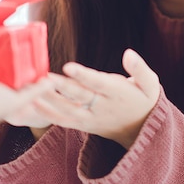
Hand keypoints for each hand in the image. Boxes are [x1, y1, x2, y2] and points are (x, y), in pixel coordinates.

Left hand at [33, 49, 160, 148]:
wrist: (141, 131)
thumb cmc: (144, 100)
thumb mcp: (150, 84)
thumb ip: (140, 68)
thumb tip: (129, 53)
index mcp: (118, 93)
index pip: (99, 83)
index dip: (84, 76)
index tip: (69, 67)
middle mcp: (103, 107)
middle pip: (80, 96)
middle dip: (61, 87)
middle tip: (43, 77)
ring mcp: (91, 118)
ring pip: (68, 110)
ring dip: (49, 101)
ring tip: (32, 89)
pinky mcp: (84, 124)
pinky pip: (63, 121)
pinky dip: (47, 113)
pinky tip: (32, 103)